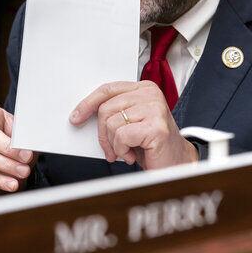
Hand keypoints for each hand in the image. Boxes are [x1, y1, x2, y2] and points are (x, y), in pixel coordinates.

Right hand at [0, 94, 35, 193]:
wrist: (14, 167)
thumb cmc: (18, 144)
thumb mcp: (25, 136)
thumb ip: (24, 137)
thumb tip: (26, 146)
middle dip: (8, 148)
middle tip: (27, 157)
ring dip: (7, 165)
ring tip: (24, 172)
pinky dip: (1, 180)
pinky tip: (12, 183)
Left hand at [70, 80, 196, 169]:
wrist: (176, 163)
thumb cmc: (151, 144)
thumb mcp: (130, 121)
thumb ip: (114, 111)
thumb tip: (82, 112)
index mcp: (144, 89)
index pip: (108, 89)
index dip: (88, 103)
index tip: (76, 116)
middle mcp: (151, 95)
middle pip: (106, 108)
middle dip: (103, 134)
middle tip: (112, 149)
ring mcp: (155, 109)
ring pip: (112, 124)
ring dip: (115, 145)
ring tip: (128, 150)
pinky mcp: (156, 127)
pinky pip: (122, 136)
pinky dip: (123, 150)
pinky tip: (134, 154)